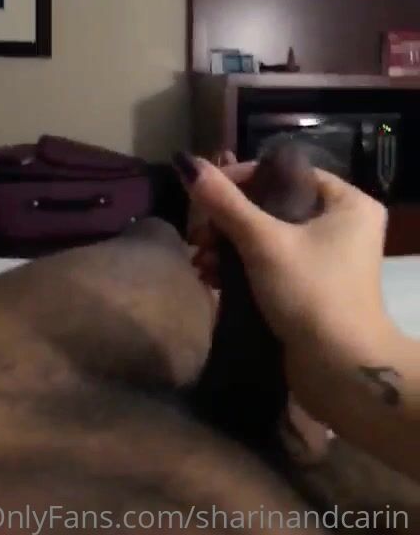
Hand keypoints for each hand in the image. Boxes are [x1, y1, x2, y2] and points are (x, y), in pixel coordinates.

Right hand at [175, 152, 388, 357]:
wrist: (340, 371)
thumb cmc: (309, 293)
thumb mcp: (263, 242)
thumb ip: (224, 203)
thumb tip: (186, 163)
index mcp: (347, 202)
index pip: (286, 173)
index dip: (241, 179)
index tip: (203, 195)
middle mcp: (343, 224)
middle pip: (273, 205)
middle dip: (228, 221)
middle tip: (197, 237)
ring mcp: (329, 258)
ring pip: (268, 237)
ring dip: (229, 247)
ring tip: (199, 262)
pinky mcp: (312, 287)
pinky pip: (272, 263)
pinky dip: (242, 267)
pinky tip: (211, 278)